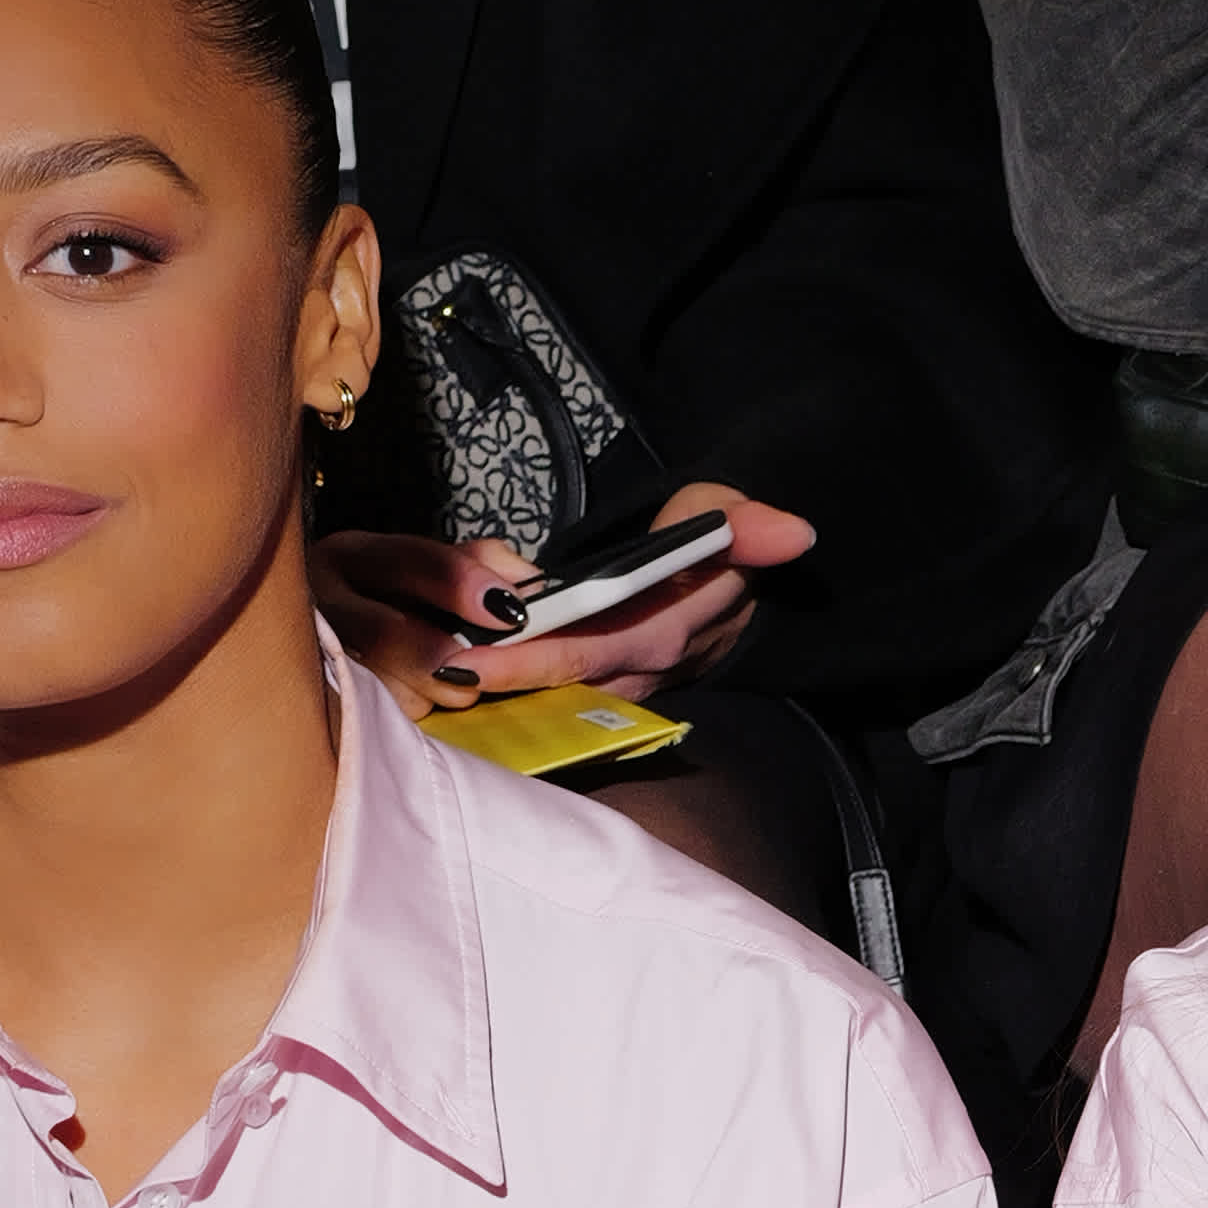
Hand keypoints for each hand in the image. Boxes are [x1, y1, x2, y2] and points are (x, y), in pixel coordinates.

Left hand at [318, 477, 805, 718]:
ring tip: (413, 672)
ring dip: (480, 685)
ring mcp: (609, 682)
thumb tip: (794, 533)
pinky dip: (492, 682)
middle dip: (484, 678)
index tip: (469, 655)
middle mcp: (630, 670)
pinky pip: (537, 686)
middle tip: (417, 669)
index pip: (585, 651)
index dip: (527, 657)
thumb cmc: (716, 545)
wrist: (732, 593)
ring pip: (537, 689)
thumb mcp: (731, 518)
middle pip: (545, 680)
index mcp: (658, 633)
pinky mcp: (590, 680)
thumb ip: (749, 526)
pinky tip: (437, 675)